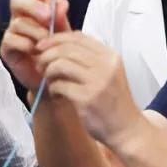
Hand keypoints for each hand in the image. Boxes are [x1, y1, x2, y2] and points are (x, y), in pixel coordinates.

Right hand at [0, 0, 70, 89]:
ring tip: (47, 42)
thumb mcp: (63, 35)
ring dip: (35, 31)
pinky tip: (35, 50)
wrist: (52, 79)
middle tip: (47, 16)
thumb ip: (61, 19)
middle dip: (32, 5)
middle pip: (17, 0)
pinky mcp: (6, 49)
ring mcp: (12, 33)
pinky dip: (24, 43)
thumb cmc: (57, 53)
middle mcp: (20, 18)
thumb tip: (62, 2)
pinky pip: (11, 39)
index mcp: (34, 10)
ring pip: (18, 22)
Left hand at [37, 32, 143, 147]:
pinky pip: (59, 85)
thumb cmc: (112, 101)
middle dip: (47, 54)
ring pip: (60, 64)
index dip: (55, 39)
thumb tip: (58, 44)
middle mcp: (106, 66)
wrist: (126, 129)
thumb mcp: (108, 73)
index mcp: (110, 56)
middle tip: (39, 64)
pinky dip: (53, 88)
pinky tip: (56, 94)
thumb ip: (89, 58)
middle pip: (66, 49)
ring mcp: (97, 82)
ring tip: (48, 79)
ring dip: (48, 71)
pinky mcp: (87, 99)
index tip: (42, 46)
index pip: (77, 37)